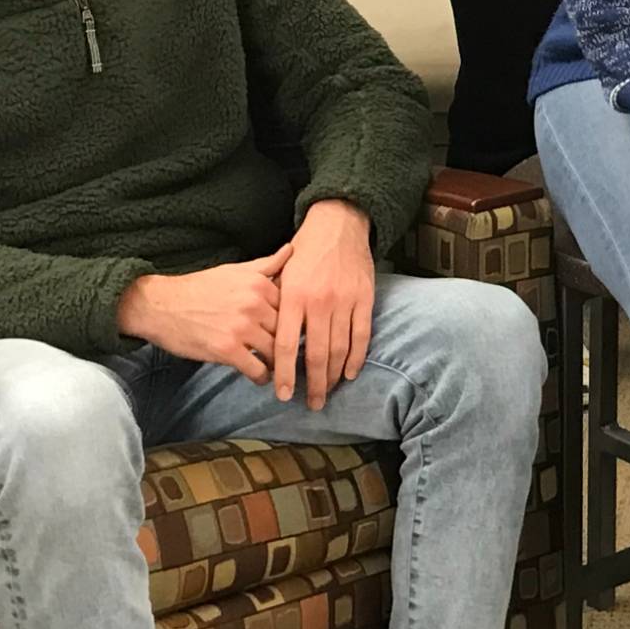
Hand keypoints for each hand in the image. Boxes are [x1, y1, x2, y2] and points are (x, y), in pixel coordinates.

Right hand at [116, 246, 291, 383]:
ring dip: (278, 362)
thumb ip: (266, 265)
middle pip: (287, 329)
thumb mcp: (235, 270)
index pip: (292, 306)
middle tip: (292, 353)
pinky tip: (261, 377)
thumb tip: (292, 250)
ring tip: (279, 367)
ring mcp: (241, 327)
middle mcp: (254, 304)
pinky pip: (257, 369)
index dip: (295, 320)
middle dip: (289, 342)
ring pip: (275, 351)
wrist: (160, 305)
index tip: (297, 330)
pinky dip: (262, 376)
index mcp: (259, 284)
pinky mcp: (227, 350)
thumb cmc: (199, 287)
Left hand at [272, 200, 376, 407]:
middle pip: (317, 354)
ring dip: (335, 376)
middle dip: (314, 384)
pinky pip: (362, 335)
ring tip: (328, 391)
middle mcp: (319, 301)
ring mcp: (345, 300)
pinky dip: (357, 357)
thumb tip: (264, 343)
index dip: (284, 374)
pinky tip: (351, 373)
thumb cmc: (305, 252)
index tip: (282, 395)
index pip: (287, 346)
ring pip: (341, 349)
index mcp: (293, 296)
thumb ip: (275, 307)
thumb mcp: (281, 275)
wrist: (338, 224)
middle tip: (311, 404)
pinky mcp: (364, 298)